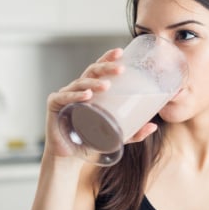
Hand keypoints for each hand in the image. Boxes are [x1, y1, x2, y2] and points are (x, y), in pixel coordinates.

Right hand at [43, 48, 157, 158]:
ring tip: (107, 86)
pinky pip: (65, 97)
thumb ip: (133, 132)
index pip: (99, 70)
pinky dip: (76, 96)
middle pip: (91, 71)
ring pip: (80, 83)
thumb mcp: (115, 136)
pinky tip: (87, 96)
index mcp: (90, 90)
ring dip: (93, 83)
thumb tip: (153, 126)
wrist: (69, 157)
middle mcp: (77, 89)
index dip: (108, 59)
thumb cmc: (90, 141)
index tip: (121, 51)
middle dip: (106, 67)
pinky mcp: (54, 106)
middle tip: (120, 69)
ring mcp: (65, 96)